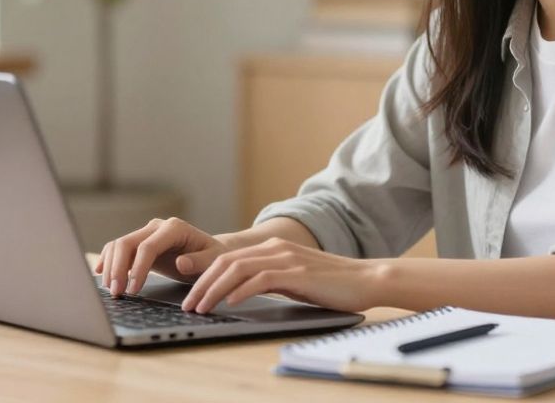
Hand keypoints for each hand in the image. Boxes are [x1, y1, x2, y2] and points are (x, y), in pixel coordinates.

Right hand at [95, 217, 230, 296]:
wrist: (209, 252)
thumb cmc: (213, 257)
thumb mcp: (213, 261)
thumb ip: (199, 262)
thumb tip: (180, 263)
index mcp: (174, 228)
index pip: (148, 246)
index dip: (138, 268)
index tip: (133, 289)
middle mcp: (157, 227)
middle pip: (127, 243)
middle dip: (118, 268)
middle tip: (116, 293)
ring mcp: (146, 233)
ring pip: (118, 245)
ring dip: (111, 267)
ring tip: (112, 291)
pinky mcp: (139, 243)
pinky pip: (117, 249)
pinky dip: (108, 260)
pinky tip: (101, 274)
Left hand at [181, 237, 382, 313]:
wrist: (366, 279)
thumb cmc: (331, 285)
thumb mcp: (294, 279)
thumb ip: (270, 279)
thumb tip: (241, 293)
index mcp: (273, 247)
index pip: (228, 259)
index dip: (205, 276)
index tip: (191, 294)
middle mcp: (275, 247)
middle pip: (226, 261)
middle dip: (202, 284)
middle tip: (188, 304)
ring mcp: (286, 258)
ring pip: (238, 269)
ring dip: (215, 289)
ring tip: (201, 307)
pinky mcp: (297, 272)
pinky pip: (261, 278)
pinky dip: (241, 290)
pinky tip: (230, 303)